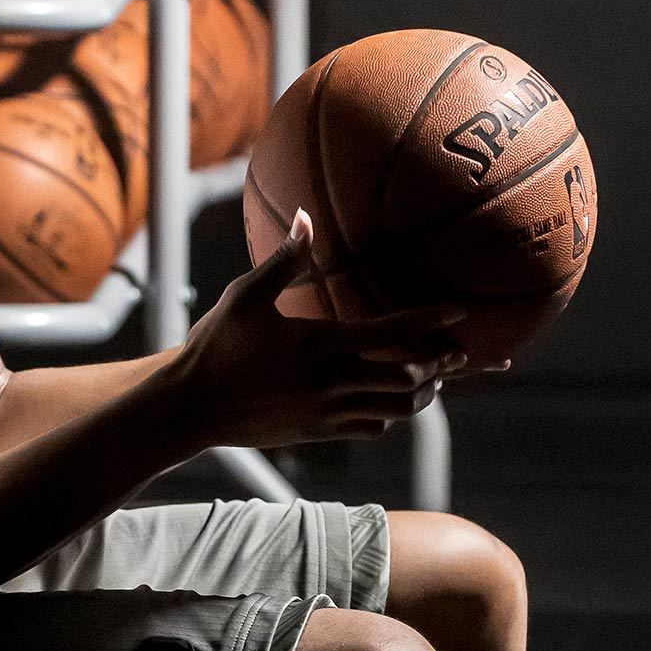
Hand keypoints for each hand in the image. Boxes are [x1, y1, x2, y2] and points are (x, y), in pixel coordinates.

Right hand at [173, 209, 470, 447]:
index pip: (389, 333)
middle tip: (458, 350)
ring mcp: (328, 413)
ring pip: (396, 410)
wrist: (191, 408)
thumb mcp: (245, 296)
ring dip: (423, 393)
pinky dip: (393, 414)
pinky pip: (373, 428)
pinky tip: (394, 402)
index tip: (459, 313)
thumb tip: (305, 217)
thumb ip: (284, 260)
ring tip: (436, 377)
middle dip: (439, 364)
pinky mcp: (320, 433)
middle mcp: (331, 382)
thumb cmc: (216, 345)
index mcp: (320, 345)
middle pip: (406, 378)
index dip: (429, 322)